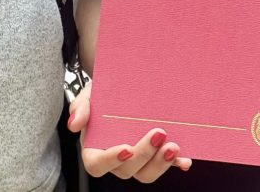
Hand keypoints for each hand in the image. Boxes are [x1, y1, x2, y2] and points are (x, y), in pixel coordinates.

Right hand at [67, 79, 191, 181]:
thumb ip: (80, 107)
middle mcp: (116, 158)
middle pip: (127, 170)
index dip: (111, 160)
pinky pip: (165, 166)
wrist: (120, 85)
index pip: (97, 164)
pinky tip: (185, 159)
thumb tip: (75, 124)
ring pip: (146, 173)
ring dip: (161, 163)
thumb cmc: (101, 94)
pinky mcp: (154, 156)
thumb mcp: (88, 94)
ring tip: (173, 145)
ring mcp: (136, 160)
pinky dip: (176, 164)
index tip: (126, 147)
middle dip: (144, 154)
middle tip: (157, 133)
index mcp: (95, 148)